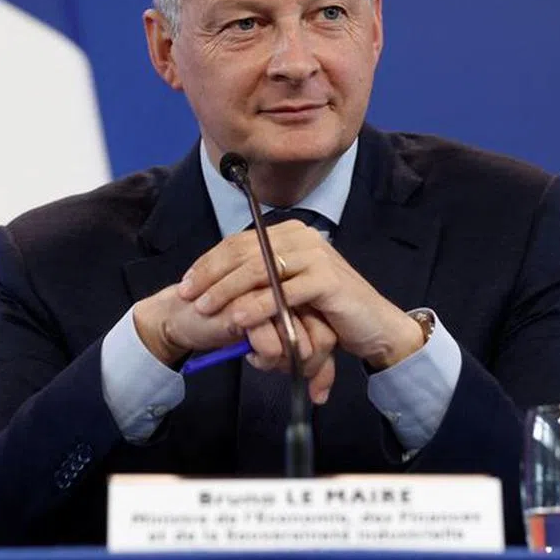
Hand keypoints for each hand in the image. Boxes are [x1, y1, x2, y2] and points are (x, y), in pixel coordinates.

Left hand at [170, 228, 338, 403]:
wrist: (374, 325)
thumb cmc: (327, 309)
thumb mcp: (288, 287)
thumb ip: (262, 277)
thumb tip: (218, 279)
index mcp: (289, 233)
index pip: (238, 242)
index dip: (208, 263)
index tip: (185, 283)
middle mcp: (301, 237)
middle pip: (244, 252)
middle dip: (210, 276)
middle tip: (187, 296)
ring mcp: (316, 255)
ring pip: (259, 270)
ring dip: (227, 290)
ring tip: (205, 308)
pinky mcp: (327, 280)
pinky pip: (282, 292)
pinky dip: (257, 306)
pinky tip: (237, 319)